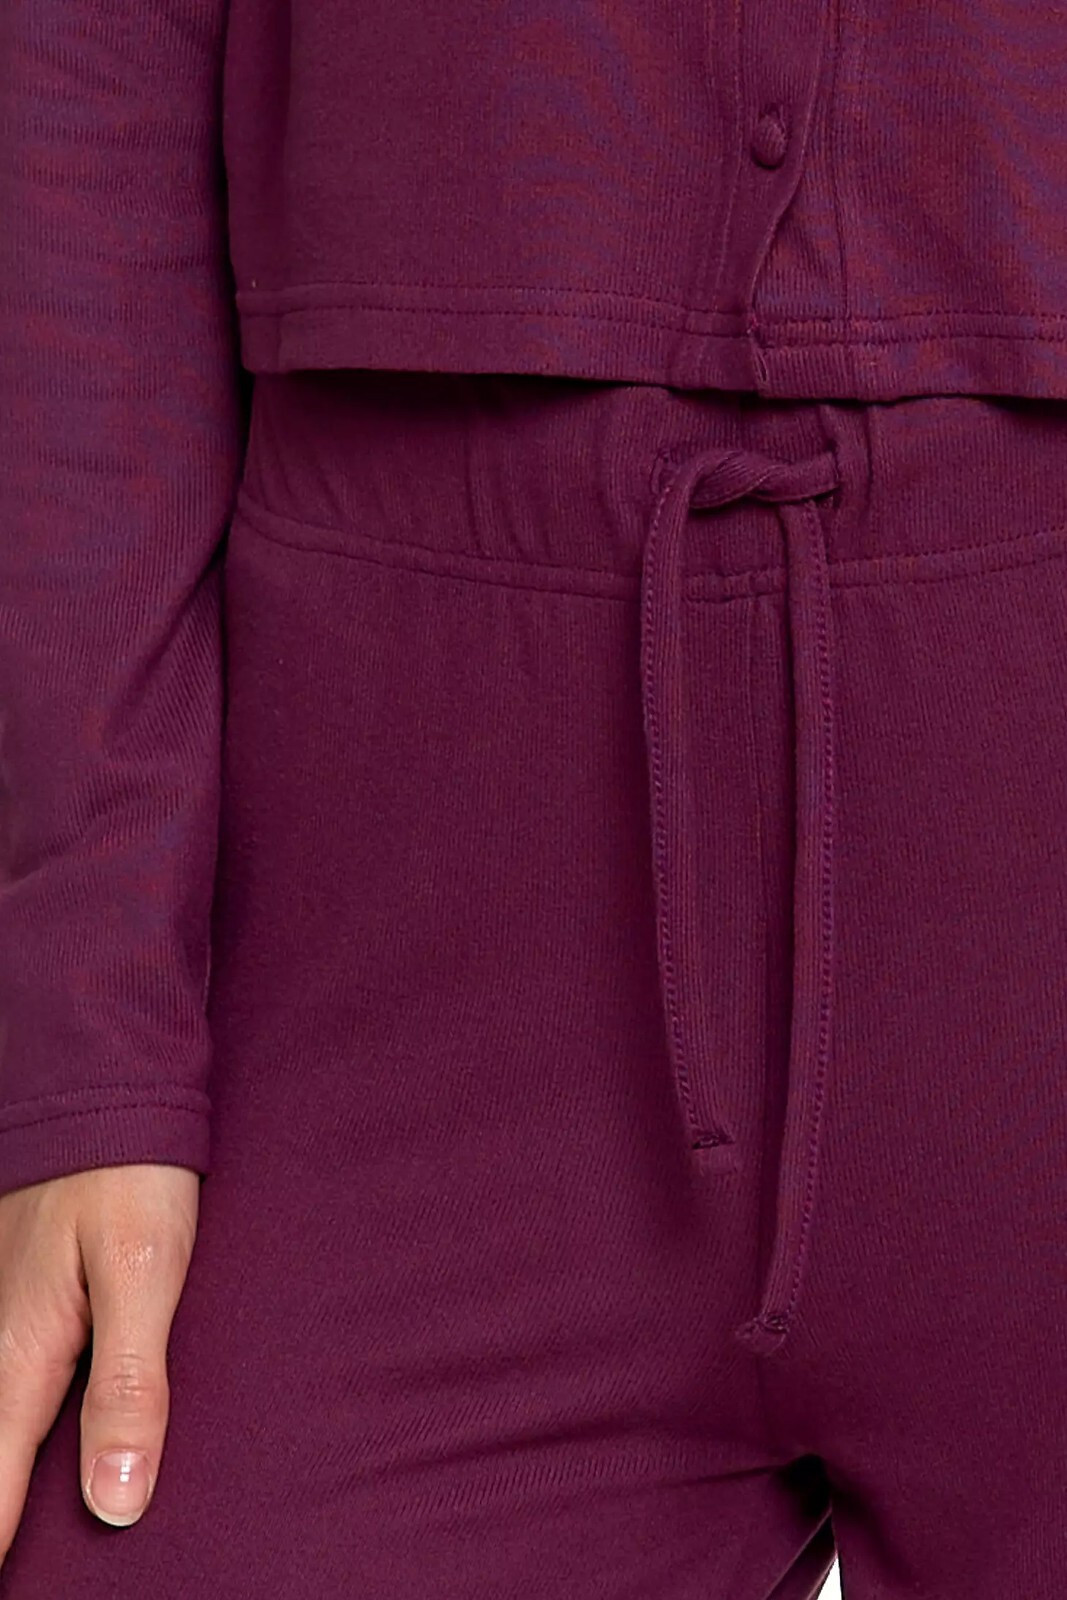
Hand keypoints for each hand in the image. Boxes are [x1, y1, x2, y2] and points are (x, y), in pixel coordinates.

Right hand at [0, 1163, 199, 1563]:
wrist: (103, 1083)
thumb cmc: (129, 1175)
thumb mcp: (145, 1273)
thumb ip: (129, 1382)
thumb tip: (118, 1500)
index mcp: (21, 1352)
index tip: (7, 1594)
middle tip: (13, 1570)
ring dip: (2, 1468)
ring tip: (13, 1526)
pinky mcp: (18, 1289)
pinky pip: (6, 1376)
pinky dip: (11, 1423)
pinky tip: (26, 1434)